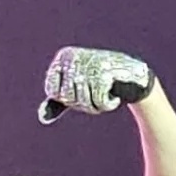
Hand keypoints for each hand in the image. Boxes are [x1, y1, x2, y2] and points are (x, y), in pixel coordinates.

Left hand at [37, 47, 154, 123]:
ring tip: (105, 93)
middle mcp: (73, 57)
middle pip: (66, 98)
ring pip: (82, 101)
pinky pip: (98, 101)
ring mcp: (89, 63)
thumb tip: (42, 117)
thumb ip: (58, 103)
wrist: (132, 77)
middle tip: (95, 94)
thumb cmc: (100, 83)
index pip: (52, 91)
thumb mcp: (75, 91)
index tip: (80, 92)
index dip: (66, 100)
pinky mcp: (105, 72)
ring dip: (95, 106)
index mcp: (63, 57)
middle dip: (82, 104)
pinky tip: (114, 95)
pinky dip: (107, 104)